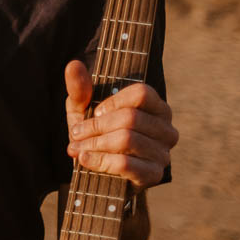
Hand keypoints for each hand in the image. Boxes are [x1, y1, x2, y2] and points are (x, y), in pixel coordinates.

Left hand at [64, 60, 176, 186]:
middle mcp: (166, 128)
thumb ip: (80, 88)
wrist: (97, 172)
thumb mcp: (82, 109)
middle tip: (77, 134)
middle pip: (131, 117)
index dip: (113, 102)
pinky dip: (100, 161)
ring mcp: (163, 153)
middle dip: (95, 126)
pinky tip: (85, 160)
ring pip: (127, 139)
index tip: (95, 112)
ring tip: (79, 148)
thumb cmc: (94, 134)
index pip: (142, 93)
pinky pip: (127, 164)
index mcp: (155, 107)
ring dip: (95, 144)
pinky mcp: (154, 175)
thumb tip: (73, 64)